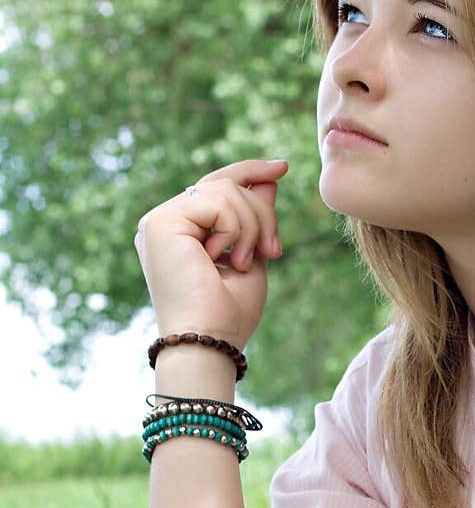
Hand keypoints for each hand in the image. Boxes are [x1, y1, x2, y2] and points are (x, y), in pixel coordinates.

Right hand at [134, 157, 288, 350]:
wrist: (211, 340)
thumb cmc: (229, 313)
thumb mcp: (252, 254)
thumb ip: (254, 216)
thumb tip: (268, 177)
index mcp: (181, 232)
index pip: (216, 188)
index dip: (249, 172)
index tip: (282, 167)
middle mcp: (164, 223)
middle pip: (224, 183)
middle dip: (261, 210)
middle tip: (273, 250)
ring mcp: (159, 221)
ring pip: (226, 190)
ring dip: (252, 226)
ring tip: (246, 262)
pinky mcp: (160, 223)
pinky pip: (218, 202)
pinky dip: (237, 229)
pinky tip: (228, 258)